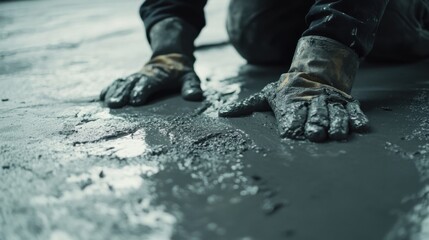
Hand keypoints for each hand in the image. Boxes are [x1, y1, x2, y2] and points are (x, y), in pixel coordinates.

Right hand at [100, 54, 202, 107]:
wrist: (170, 58)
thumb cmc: (181, 73)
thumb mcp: (191, 78)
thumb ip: (192, 87)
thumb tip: (194, 96)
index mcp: (160, 75)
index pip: (150, 82)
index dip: (143, 90)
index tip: (136, 100)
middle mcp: (145, 75)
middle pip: (132, 83)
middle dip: (123, 93)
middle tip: (116, 104)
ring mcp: (136, 77)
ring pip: (123, 82)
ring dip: (114, 92)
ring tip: (108, 103)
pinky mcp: (130, 80)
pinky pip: (118, 82)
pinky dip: (109, 88)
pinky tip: (102, 97)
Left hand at [219, 72, 368, 141]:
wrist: (313, 70)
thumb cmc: (286, 89)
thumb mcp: (266, 94)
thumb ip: (246, 105)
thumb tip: (221, 113)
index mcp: (292, 102)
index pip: (292, 116)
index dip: (293, 125)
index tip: (292, 134)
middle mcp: (312, 103)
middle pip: (314, 116)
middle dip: (314, 126)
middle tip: (314, 135)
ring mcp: (331, 102)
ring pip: (335, 115)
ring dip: (336, 124)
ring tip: (336, 135)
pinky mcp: (346, 102)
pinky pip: (353, 110)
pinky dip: (357, 118)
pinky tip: (359, 126)